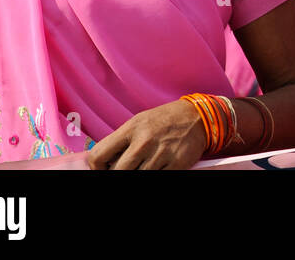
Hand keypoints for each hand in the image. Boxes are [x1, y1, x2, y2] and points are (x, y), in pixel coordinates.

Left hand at [84, 99, 207, 170]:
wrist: (199, 117)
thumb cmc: (164, 120)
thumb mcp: (139, 122)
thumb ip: (120, 141)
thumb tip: (99, 162)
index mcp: (132, 128)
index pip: (99, 155)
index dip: (96, 168)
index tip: (103, 169)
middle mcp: (144, 141)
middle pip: (117, 172)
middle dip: (117, 174)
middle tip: (126, 169)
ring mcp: (161, 154)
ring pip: (137, 177)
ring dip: (138, 174)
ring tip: (143, 166)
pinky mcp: (176, 164)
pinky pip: (157, 178)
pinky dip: (155, 174)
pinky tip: (157, 167)